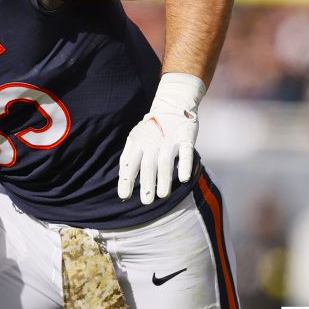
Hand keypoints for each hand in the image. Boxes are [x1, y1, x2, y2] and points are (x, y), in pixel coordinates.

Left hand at [118, 73, 204, 204]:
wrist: (172, 106)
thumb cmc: (151, 129)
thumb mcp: (135, 139)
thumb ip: (128, 158)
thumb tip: (122, 179)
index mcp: (138, 144)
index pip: (130, 164)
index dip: (126, 180)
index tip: (124, 196)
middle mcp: (152, 142)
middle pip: (148, 165)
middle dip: (147, 184)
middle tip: (146, 202)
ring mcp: (169, 140)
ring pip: (165, 161)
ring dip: (164, 179)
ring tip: (162, 196)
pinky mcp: (185, 138)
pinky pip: (185, 153)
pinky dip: (184, 165)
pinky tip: (183, 179)